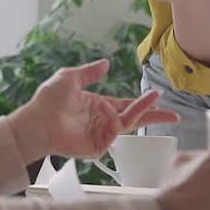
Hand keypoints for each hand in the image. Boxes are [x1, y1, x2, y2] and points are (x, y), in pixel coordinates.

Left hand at [9, 59, 179, 162]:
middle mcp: (103, 120)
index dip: (143, 102)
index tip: (158, 96)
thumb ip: (89, 72)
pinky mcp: (97, 146)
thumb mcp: (69, 78)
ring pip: (129, 123)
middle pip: (135, 118)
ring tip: (156, 100)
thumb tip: (107, 63)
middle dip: (155, 116)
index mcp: (99, 106)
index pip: (126, 104)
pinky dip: (121, 120)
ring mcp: (101, 134)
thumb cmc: (47, 101)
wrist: (35, 122)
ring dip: (143, 112)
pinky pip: (116, 132)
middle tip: (175, 116)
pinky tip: (114, 110)